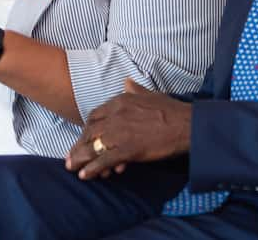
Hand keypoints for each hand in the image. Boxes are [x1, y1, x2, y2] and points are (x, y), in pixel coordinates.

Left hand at [66, 79, 191, 179]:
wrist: (187, 124)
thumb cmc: (172, 110)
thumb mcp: (150, 94)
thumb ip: (135, 90)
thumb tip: (127, 82)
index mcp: (120, 101)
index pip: (95, 116)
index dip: (87, 130)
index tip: (84, 139)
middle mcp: (116, 115)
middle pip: (90, 132)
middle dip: (79, 145)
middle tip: (71, 157)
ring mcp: (120, 132)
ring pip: (93, 146)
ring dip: (80, 158)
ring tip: (72, 168)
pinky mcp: (127, 149)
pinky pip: (104, 160)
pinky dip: (93, 169)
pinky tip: (85, 175)